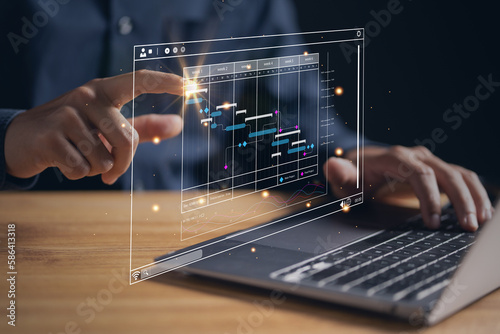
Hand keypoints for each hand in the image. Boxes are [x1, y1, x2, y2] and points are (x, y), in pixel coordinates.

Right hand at [5, 70, 182, 184]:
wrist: (24, 139)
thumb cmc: (75, 132)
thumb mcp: (109, 126)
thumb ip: (144, 126)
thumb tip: (178, 125)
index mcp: (104, 91)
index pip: (138, 80)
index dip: (164, 82)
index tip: (188, 85)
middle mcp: (87, 96)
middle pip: (127, 139)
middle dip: (123, 164)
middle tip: (111, 173)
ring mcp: (67, 114)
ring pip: (104, 157)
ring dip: (95, 168)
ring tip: (79, 156)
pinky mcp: (51, 135)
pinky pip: (81, 167)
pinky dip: (77, 172)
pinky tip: (63, 160)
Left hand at [323, 145, 492, 230]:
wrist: (361, 164)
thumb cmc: (353, 175)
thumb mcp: (344, 179)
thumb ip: (340, 175)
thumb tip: (332, 165)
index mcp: (394, 158)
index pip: (419, 174)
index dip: (429, 198)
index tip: (433, 223)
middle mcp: (415, 157)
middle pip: (445, 173)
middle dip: (460, 200)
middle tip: (468, 226)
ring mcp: (428, 162)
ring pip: (459, 174)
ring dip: (473, 196)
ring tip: (480, 221)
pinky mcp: (436, 170)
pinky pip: (461, 177)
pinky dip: (475, 192)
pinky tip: (482, 211)